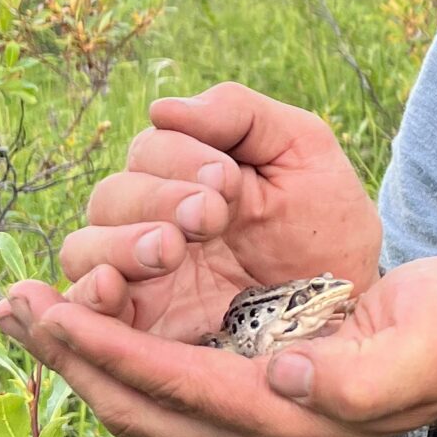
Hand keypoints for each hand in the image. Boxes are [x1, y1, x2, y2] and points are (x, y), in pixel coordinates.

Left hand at [0, 256, 436, 436]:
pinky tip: (86, 323)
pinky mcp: (251, 402)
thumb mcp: (433, 343)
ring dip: (80, 360)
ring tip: (27, 311)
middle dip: (71, 357)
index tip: (54, 310)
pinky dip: (112, 358)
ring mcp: (254, 425)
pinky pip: (161, 391)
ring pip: (140, 405)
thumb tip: (285, 379)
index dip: (111, 350)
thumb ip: (365, 378)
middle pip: (138, 407)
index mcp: (299, 422)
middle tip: (11, 304)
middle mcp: (265, 435)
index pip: (178, 386)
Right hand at [3, 84, 383, 347]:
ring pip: (85, 249)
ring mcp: (139, 275)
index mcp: (184, 173)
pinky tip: (113, 288)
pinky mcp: (140, 328)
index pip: (148, 150)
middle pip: (110, 197)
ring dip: (121, 244)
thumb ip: (240, 115)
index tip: (228, 180)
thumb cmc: (327, 223)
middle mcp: (150, 219)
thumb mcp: (301, 151)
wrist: (351, 304)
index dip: (179, 157)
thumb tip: (162, 108)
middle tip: (211, 215)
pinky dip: (86, 295)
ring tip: (171, 249)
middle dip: (157, 199)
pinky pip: (85, 312)